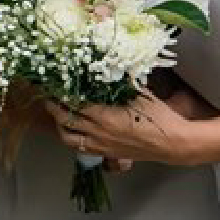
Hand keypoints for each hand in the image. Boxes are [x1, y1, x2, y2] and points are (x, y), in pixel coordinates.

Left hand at [49, 93, 195, 165]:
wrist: (172, 143)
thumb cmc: (158, 116)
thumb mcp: (139, 92)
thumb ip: (121, 80)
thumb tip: (107, 65)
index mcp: (104, 115)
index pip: (72, 101)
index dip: (60, 92)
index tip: (54, 82)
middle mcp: (97, 132)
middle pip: (64, 118)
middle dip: (52, 106)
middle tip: (48, 95)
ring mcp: (99, 145)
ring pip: (67, 136)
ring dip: (59, 124)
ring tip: (57, 112)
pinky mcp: (104, 153)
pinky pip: (78, 147)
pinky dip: (70, 138)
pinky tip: (71, 130)